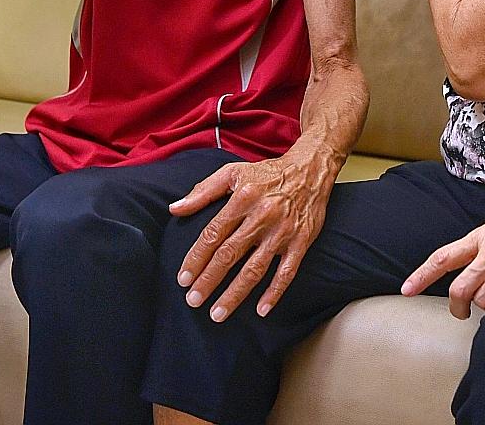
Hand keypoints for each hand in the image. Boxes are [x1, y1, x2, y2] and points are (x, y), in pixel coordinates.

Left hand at [169, 147, 336, 320]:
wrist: (310, 170)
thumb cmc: (267, 173)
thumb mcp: (233, 173)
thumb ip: (203, 191)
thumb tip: (174, 208)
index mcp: (242, 199)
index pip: (213, 234)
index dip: (196, 258)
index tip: (183, 279)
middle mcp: (262, 216)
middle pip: (230, 254)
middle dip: (209, 280)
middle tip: (193, 300)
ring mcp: (283, 232)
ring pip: (255, 268)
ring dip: (235, 294)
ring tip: (217, 313)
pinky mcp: (301, 242)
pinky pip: (286, 272)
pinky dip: (274, 292)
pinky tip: (261, 310)